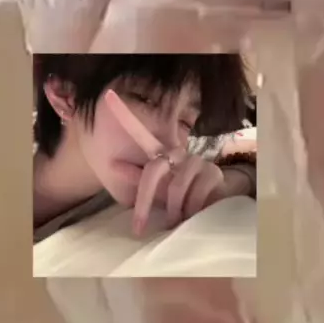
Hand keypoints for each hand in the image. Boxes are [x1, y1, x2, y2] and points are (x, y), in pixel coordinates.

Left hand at [104, 89, 225, 235]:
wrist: (216, 204)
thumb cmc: (180, 199)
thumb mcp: (155, 193)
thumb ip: (137, 180)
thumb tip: (114, 164)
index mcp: (161, 155)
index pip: (140, 133)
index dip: (124, 115)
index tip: (107, 96)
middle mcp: (178, 152)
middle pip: (153, 171)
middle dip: (144, 202)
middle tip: (138, 226)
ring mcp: (197, 161)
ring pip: (175, 188)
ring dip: (172, 210)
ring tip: (175, 219)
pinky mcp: (213, 173)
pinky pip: (195, 195)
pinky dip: (191, 210)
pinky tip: (194, 213)